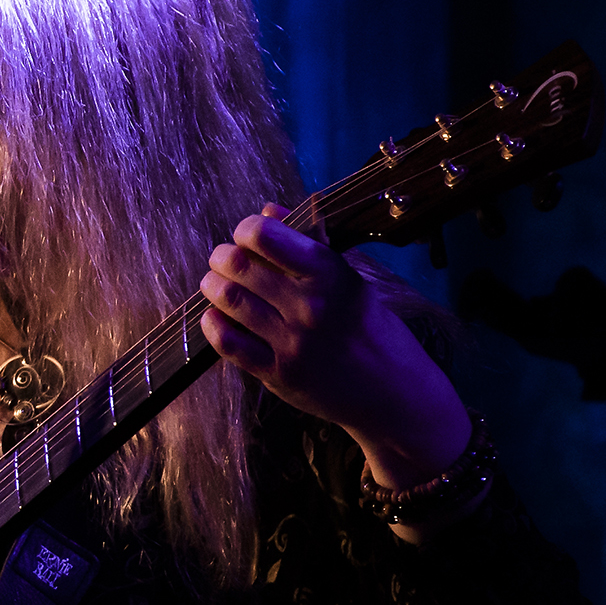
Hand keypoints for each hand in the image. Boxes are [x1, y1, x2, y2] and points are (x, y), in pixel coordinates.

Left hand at [199, 204, 475, 495]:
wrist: (392, 393)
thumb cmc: (371, 329)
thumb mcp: (350, 280)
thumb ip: (308, 245)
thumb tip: (267, 211)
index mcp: (330, 275)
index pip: (266, 237)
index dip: (245, 229)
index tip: (245, 234)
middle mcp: (309, 306)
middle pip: (238, 266)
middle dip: (222, 256)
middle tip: (223, 258)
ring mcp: (292, 343)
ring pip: (229, 301)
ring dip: (213, 286)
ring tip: (214, 283)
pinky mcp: (278, 375)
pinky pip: (228, 344)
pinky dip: (213, 325)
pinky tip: (215, 316)